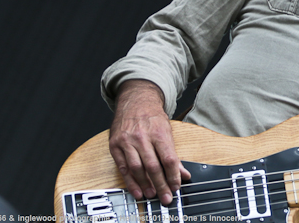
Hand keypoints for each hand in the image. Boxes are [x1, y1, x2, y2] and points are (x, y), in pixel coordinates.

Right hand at [108, 79, 190, 205]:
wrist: (135, 101)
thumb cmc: (152, 117)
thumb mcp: (168, 132)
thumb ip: (174, 155)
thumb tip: (184, 174)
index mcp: (159, 133)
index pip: (169, 159)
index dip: (174, 176)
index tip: (176, 186)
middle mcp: (142, 137)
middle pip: (153, 166)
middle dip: (161, 185)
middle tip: (166, 197)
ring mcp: (127, 141)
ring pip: (137, 168)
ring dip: (145, 185)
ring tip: (152, 195)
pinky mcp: (115, 145)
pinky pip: (123, 167)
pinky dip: (130, 181)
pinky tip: (137, 190)